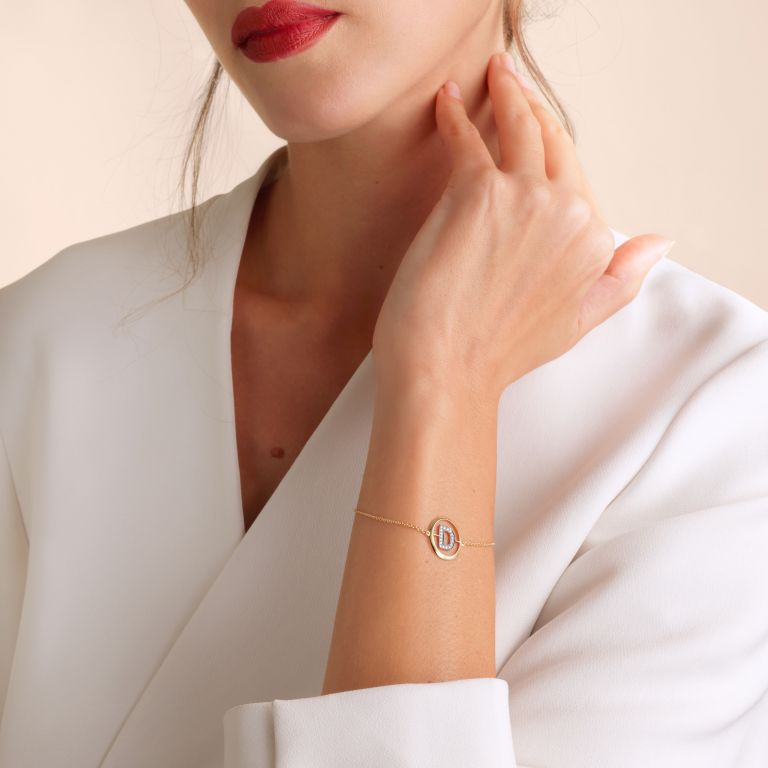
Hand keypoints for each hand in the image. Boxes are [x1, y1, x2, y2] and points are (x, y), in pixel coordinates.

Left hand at [372, 51, 674, 404]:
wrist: (446, 369)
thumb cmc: (498, 351)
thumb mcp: (578, 321)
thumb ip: (620, 279)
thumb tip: (659, 244)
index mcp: (594, 242)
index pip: (577, 177)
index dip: (555, 149)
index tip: (537, 129)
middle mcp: (568, 213)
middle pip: (554, 142)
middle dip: (534, 107)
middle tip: (513, 84)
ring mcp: (526, 198)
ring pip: (519, 127)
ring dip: (506, 92)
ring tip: (492, 75)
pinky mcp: (477, 192)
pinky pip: (466, 137)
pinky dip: (453, 114)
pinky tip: (445, 98)